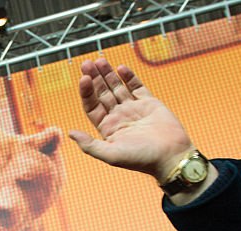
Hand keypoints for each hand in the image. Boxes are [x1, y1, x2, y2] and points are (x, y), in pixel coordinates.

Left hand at [68, 58, 194, 182]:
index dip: (86, 92)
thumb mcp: (111, 155)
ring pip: (117, 87)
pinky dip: (129, 77)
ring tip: (99, 60)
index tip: (83, 78)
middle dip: (94, 78)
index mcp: (107, 128)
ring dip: (108, 74)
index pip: (91, 105)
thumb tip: (70, 133)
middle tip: (86, 63)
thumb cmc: (141, 159)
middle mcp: (118, 117)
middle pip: (102, 93)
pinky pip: (137, 87)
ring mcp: (134, 109)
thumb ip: (89, 145)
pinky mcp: (150, 103)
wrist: (170, 156)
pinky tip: (120, 67)